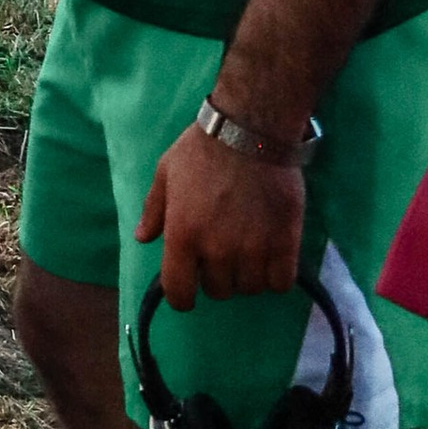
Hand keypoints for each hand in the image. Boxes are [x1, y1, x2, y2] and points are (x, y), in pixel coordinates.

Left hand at [136, 125, 305, 308]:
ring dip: (247, 276)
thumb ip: (154, 209)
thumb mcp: (166, 173)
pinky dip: (276, 276)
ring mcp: (253, 250)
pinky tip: (272, 257)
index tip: (188, 289)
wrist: (251, 130)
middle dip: (217, 277)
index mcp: (182, 236)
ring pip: (250, 288)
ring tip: (248, 252)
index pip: (179, 293)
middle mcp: (217, 251)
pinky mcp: (285, 244)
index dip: (182, 297)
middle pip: (219, 291)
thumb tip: (142, 238)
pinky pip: (280, 282)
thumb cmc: (202, 150)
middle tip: (222, 254)